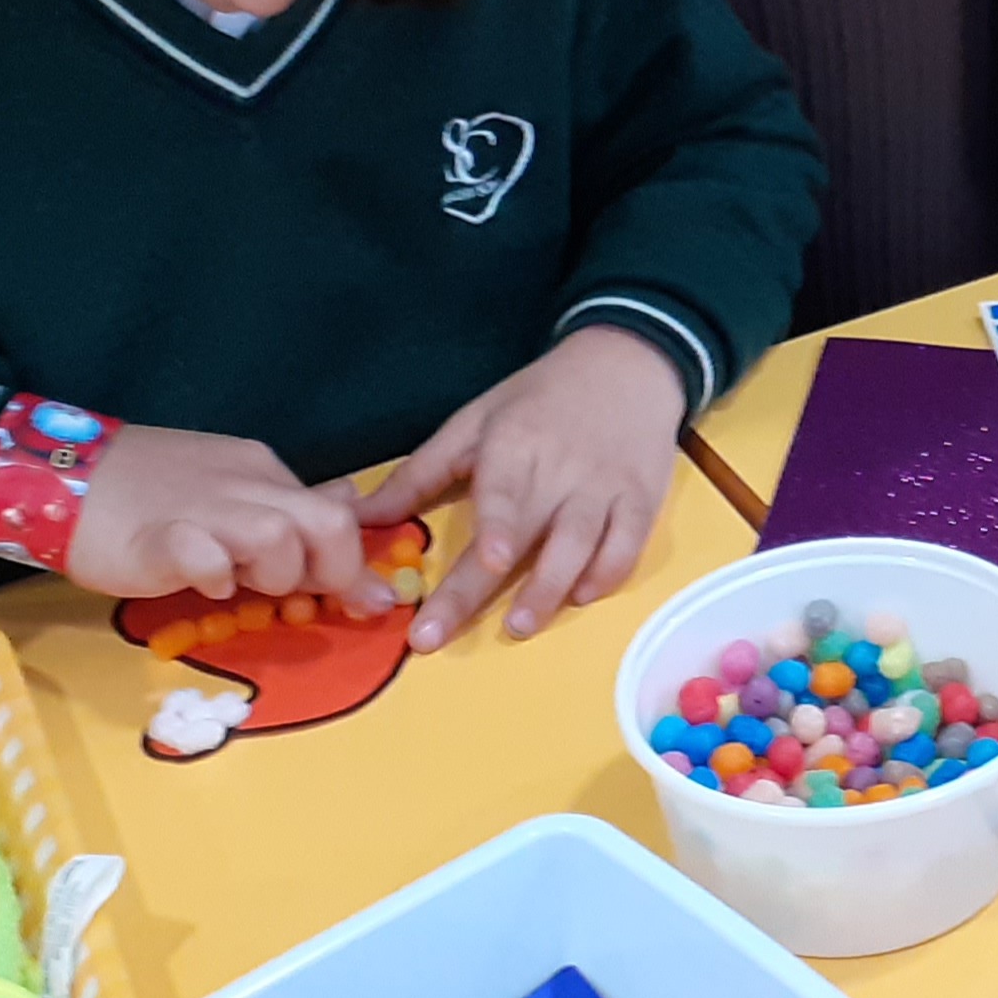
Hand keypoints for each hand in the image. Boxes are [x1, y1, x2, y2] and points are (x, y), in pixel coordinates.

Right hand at [61, 422, 365, 601]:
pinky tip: (202, 583)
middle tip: (295, 596)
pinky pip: (206, 556)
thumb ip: (286, 503)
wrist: (64, 476)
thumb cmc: (148, 492)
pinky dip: (214, 575)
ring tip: (238, 584)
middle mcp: (246, 482)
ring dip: (272, 574)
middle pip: (328, 524)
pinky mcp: (160, 539)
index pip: (338, 514)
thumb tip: (349, 506)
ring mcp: (205, 508)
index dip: (352, 565)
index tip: (362, 603)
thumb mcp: (231, 489)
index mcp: (263, 473)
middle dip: (331, 572)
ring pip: (279, 536)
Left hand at [348, 325, 686, 646]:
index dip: (498, 525)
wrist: (627, 363)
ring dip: (550, 590)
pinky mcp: (641, 501)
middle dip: (481, 588)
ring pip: (582, 547)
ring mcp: (606, 488)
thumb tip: (356, 517)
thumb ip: (419, 473)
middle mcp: (563, 471)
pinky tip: (581, 595)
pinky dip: (606, 574)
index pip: (503, 492)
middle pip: (527, 536)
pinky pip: (627, 546)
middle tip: (438, 634)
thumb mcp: (474, 420)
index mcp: (517, 444)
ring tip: (519, 626)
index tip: (486, 559)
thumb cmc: (539, 398)